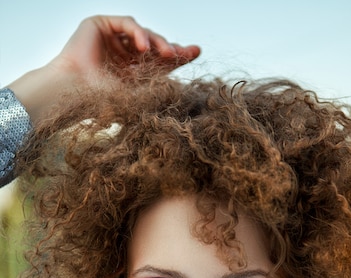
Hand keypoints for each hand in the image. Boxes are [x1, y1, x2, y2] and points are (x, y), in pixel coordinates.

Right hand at [7, 15, 199, 121]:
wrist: (75, 94)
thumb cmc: (102, 101)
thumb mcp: (138, 94)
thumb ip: (158, 86)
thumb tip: (183, 87)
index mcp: (132, 71)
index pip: (159, 60)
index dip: (178, 55)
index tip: (197, 52)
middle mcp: (123, 53)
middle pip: (154, 44)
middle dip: (172, 48)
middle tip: (185, 54)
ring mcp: (112, 38)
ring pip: (143, 33)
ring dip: (157, 42)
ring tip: (166, 54)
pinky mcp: (100, 24)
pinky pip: (126, 23)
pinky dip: (138, 33)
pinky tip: (144, 46)